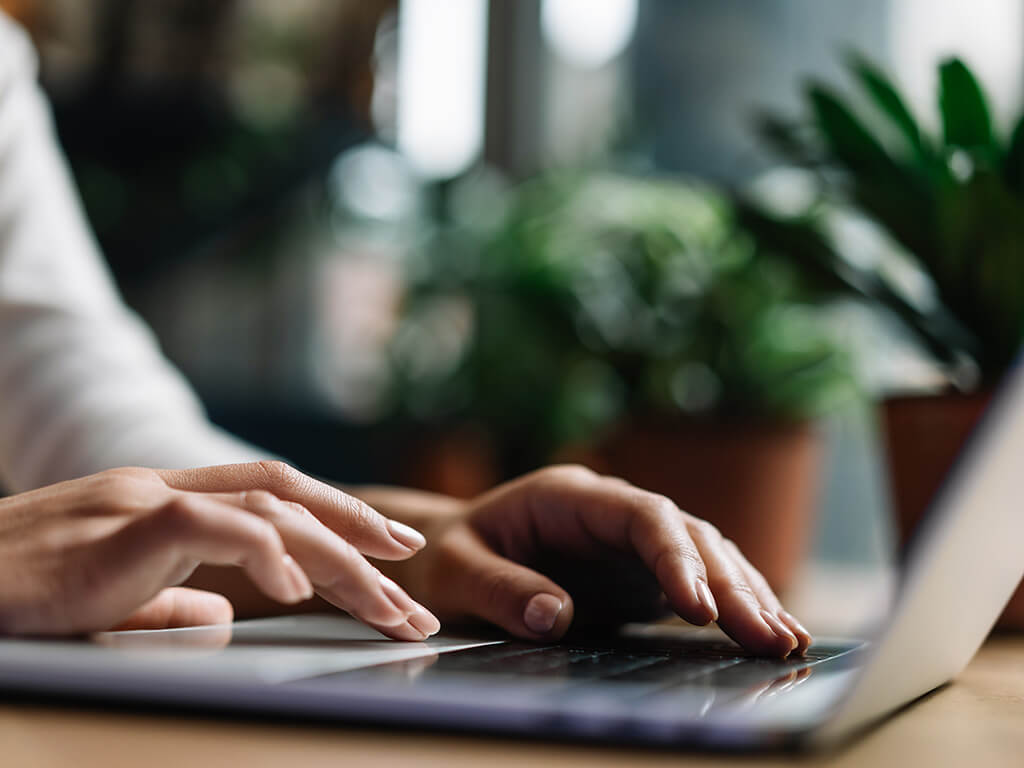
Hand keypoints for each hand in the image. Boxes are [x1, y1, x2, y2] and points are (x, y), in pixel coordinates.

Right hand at [0, 462, 439, 639]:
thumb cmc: (14, 593)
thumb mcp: (108, 596)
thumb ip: (170, 598)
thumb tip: (225, 614)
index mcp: (167, 502)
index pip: (273, 495)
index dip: (338, 516)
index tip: (391, 549)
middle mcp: (165, 489)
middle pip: (288, 498)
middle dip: (359, 534)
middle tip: (415, 571)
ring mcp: (141, 501)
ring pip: (267, 509)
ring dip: (337, 557)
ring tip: (387, 601)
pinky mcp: (115, 528)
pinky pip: (207, 528)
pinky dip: (263, 552)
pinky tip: (298, 590)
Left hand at [374, 465, 811, 656]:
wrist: (448, 554)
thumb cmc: (447, 558)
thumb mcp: (455, 572)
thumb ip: (500, 589)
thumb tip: (555, 617)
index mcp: (569, 497)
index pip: (641, 515)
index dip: (675, 556)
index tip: (699, 606)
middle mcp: (610, 512)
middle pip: (686, 534)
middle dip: (730, 584)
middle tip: (767, 636)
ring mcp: (629, 541)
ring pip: (704, 555)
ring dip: (746, 594)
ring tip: (785, 640)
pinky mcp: (638, 573)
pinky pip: (697, 582)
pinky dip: (733, 605)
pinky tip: (768, 632)